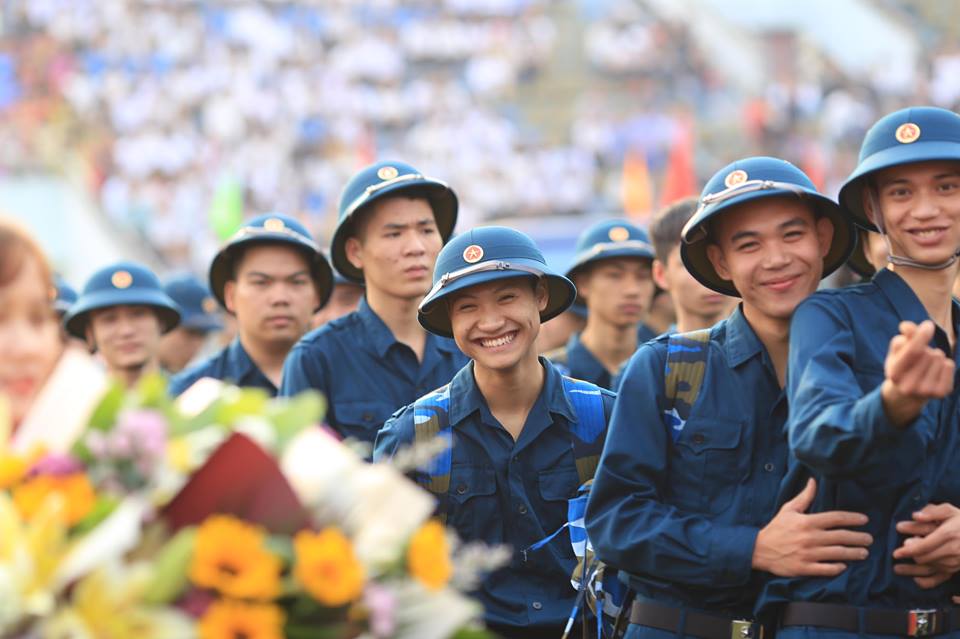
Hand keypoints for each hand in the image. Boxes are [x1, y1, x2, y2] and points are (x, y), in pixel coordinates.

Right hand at [752, 478, 871, 576]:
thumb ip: (804, 497)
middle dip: (858, 537)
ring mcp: (808, 554)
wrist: (759, 549)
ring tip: (864, 553)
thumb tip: (813, 481)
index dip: (852, 518)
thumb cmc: (776, 528)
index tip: (864, 520)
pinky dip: (837, 567)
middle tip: (869, 539)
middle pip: (841, 537)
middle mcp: (810, 537)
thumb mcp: (788, 509)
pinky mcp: (805, 568)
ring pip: (838, 553)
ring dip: (853, 553)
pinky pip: (826, 569)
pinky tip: (844, 566)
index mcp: (807, 522)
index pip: (836, 518)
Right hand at [881, 321, 953, 427]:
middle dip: (926, 349)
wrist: (906, 394)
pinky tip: (935, 370)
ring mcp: (926, 391)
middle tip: (918, 358)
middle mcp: (909, 386)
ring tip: (926, 364)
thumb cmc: (901, 366)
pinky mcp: (941, 393)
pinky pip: (950, 365)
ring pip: (940, 357)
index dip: (921, 336)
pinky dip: (944, 363)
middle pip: (928, 353)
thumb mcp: (897, 351)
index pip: (912, 351)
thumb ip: (903, 337)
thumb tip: (907, 326)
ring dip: (934, 356)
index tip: (928, 324)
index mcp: (894, 374)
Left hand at [894, 503, 959, 587]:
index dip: (908, 551)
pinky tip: (915, 579)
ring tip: (897, 569)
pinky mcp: (956, 569)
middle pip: (925, 559)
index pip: (924, 546)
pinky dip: (927, 581)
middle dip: (909, 558)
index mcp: (948, 534)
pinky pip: (941, 579)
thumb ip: (933, 512)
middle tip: (896, 555)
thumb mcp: (949, 511)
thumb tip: (916, 516)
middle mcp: (953, 550)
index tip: (896, 554)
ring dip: (912, 570)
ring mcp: (955, 562)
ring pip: (930, 569)